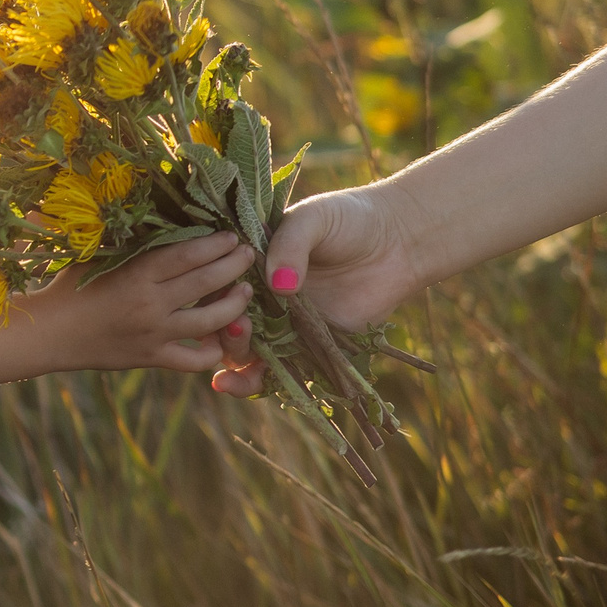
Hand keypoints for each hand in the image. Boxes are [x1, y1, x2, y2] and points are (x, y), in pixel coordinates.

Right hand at [31, 231, 255, 373]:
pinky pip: (194, 360)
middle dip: (233, 266)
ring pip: (209, 321)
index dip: (214, 244)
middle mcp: (149, 305)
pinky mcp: (152, 358)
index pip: (185, 255)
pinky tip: (219, 337)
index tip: (231, 236)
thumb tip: (144, 210)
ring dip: (234, 305)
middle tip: (248, 254)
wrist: (47, 334)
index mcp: (134, 275)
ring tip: (244, 292)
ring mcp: (153, 334)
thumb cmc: (66, 288)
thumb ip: (122, 241)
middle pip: (204, 282)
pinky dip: (212, 351)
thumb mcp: (91, 256)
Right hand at [211, 185, 420, 396]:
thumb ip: (291, 245)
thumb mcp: (314, 220)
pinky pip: (280, 369)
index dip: (208, 293)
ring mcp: (285, 323)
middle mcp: (261, 296)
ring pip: (246, 350)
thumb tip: (279, 286)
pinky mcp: (310, 346)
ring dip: (232, 359)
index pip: (216, 282)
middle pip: (224, 320)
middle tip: (239, 325)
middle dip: (221, 330)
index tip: (216, 295)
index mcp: (250, 263)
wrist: (398, 241)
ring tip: (230, 366)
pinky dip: (256, 381)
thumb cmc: (349, 220)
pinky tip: (234, 386)